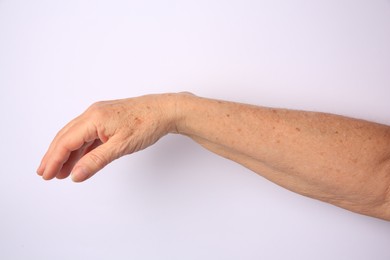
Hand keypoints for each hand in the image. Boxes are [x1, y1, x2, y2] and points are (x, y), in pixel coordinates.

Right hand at [37, 93, 177, 181]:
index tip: (46, 175)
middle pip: (67, 136)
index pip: (67, 141)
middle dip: (54, 156)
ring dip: (68, 153)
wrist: (166, 110)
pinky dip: (82, 148)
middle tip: (45, 173)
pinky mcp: (108, 119)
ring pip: (77, 136)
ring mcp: (101, 115)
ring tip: (60, 171)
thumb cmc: (147, 124)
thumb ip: (96, 161)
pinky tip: (80, 159)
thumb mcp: (121, 146)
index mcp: (94, 118)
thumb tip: (76, 175)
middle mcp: (93, 114)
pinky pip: (89, 134)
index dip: (54, 159)